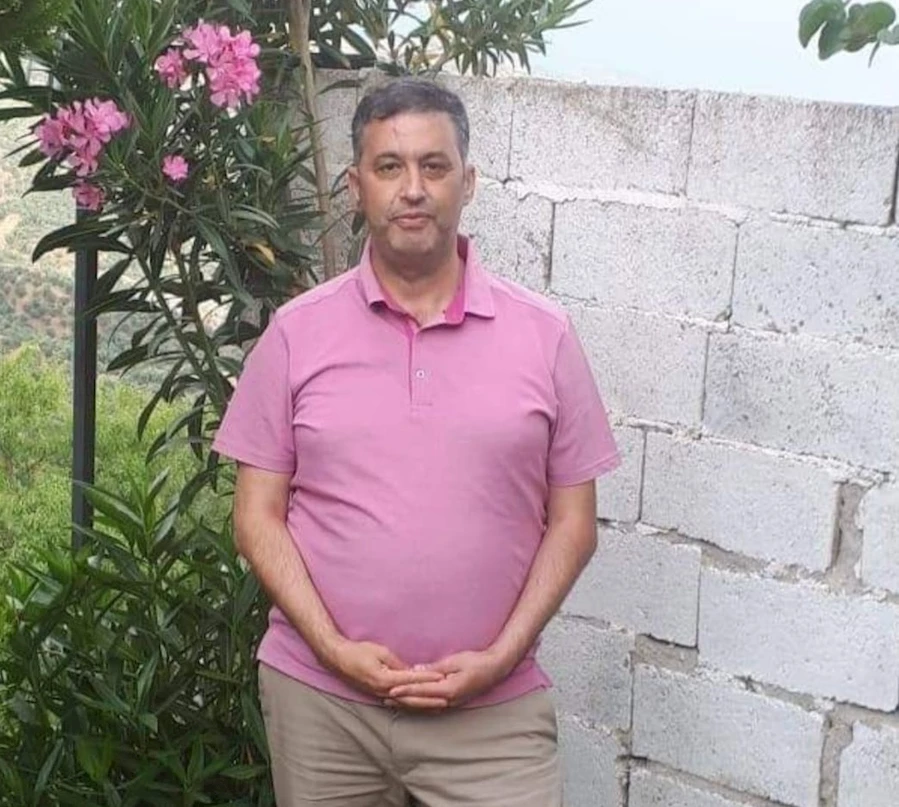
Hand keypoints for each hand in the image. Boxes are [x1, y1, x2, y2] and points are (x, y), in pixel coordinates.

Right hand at [325, 639, 447, 704]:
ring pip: (404, 704)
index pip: (411, 680)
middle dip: (429, 700)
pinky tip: (418, 706)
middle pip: (410, 698)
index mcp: (384, 679)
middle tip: (447, 701)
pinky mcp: (376, 695)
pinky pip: (396, 703)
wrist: (337, 658)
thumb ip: (397, 663)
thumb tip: (411, 671)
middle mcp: (382, 691)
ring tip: (438, 708)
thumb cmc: (358, 651)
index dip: (428, 678)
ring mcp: (378, 695)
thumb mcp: (381, 652)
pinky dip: (410, 705)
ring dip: (421, 706)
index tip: (442, 677)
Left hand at [385, 649, 511, 710]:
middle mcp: (449, 700)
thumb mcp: (454, 661)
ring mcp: (452, 703)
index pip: (421, 691)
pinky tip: (411, 705)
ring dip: (409, 705)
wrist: (495, 669)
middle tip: (384, 698)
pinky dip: (420, 706)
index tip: (390, 690)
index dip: (405, 690)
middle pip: (421, 703)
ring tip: (393, 703)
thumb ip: (434, 668)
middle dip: (402, 701)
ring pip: (425, 707)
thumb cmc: (475, 661)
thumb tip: (416, 671)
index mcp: (449, 689)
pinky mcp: (454, 701)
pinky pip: (433, 706)